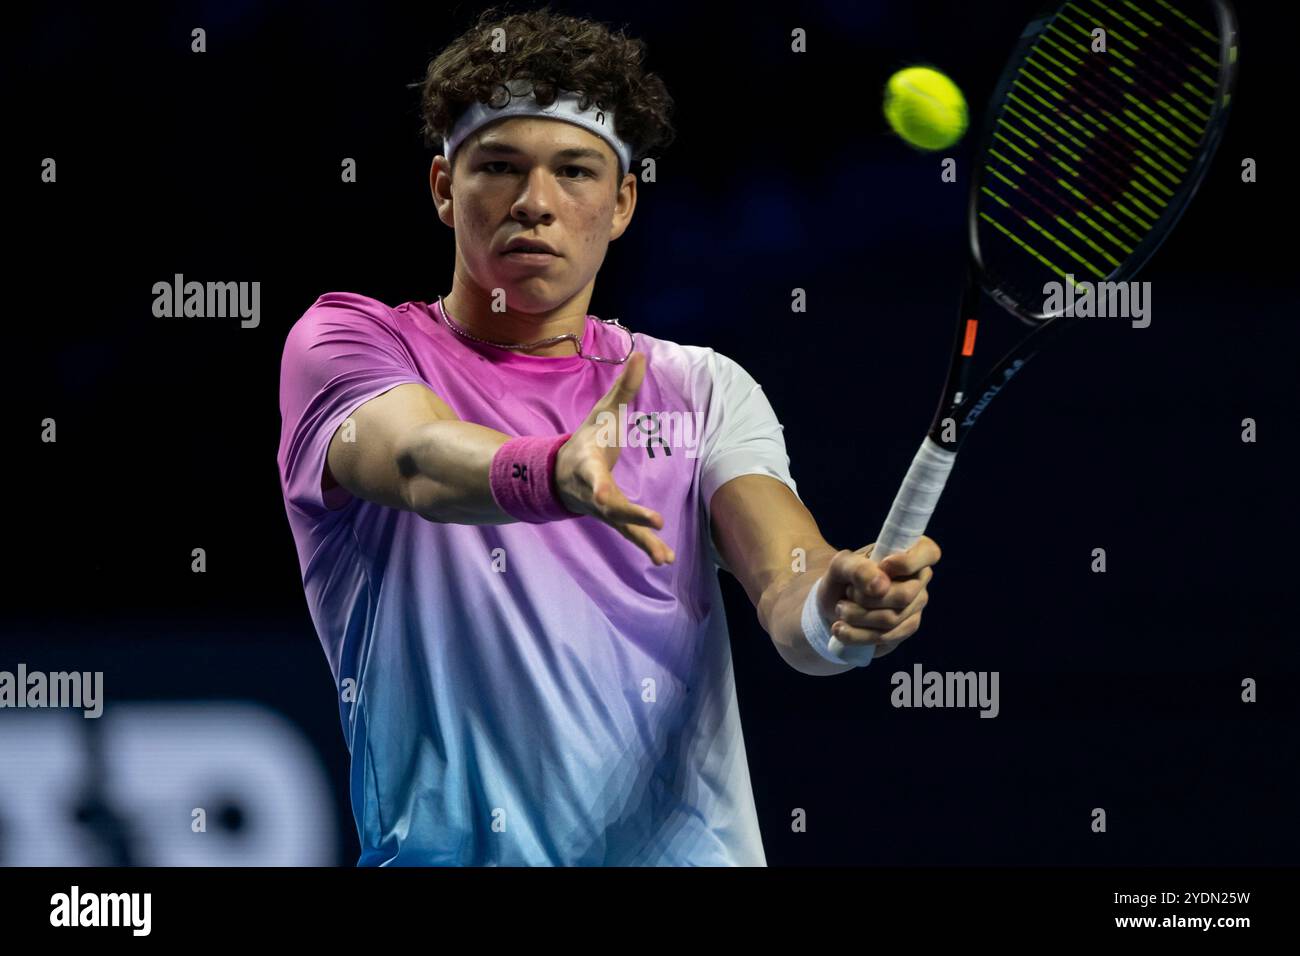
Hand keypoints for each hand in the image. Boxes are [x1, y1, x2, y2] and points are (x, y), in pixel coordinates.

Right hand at [554, 351, 675, 565]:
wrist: (556, 476)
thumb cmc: (586, 441)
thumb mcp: (603, 413)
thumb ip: (623, 388)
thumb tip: (641, 354)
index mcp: (588, 466)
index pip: (594, 477)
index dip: (601, 486)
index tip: (608, 496)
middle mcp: (594, 493)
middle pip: (611, 507)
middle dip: (631, 514)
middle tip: (654, 522)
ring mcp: (603, 510)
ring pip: (622, 528)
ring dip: (643, 541)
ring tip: (664, 558)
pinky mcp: (614, 519)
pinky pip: (630, 534)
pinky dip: (647, 545)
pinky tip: (665, 560)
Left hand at [816, 536, 939, 658]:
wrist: (833, 604)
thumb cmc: (842, 578)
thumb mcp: (840, 566)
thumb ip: (858, 569)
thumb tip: (881, 586)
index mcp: (910, 552)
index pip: (929, 552)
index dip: (908, 562)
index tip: (883, 565)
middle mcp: (919, 579)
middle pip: (904, 595)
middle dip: (866, 597)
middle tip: (847, 592)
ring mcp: (915, 606)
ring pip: (892, 619)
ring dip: (857, 616)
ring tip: (840, 609)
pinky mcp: (905, 629)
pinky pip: (886, 637)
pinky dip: (857, 634)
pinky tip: (841, 628)